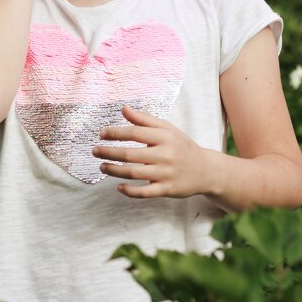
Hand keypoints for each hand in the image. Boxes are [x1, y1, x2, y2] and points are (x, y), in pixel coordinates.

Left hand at [92, 106, 214, 198]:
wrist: (206, 170)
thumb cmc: (181, 146)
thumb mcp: (167, 129)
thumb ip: (144, 120)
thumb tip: (124, 109)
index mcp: (165, 137)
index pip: (135, 133)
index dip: (115, 133)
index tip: (101, 134)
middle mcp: (165, 154)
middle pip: (130, 154)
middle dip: (109, 152)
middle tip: (95, 151)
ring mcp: (166, 173)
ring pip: (134, 173)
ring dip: (114, 171)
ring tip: (102, 166)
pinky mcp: (167, 189)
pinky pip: (144, 192)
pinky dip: (130, 191)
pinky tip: (119, 187)